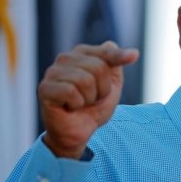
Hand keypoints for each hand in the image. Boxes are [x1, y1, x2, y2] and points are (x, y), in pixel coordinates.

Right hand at [38, 41, 138, 158]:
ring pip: (85, 80)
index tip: (135, 56)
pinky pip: (71, 92)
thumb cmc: (94, 106)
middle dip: (102, 89)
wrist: (80, 131)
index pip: (106, 51)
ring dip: (89, 98)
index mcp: (82, 53)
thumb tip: (128, 50)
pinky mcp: (45, 88)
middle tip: (92, 98)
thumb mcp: (111, 84)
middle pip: (98, 67)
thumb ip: (116, 65)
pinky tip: (70, 107)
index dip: (120, 57)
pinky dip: (77, 104)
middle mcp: (65, 58)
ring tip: (81, 103)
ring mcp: (53, 72)